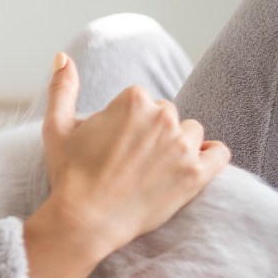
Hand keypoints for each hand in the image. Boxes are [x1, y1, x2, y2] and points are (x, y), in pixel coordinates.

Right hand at [21, 53, 229, 277]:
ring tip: (155, 169)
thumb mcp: (57, 127)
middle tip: (131, 161)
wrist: (84, 221)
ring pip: (191, 133)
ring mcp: (182, 146)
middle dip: (152, 133)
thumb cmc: (69, 175)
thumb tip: (62, 56)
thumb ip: (62, 88)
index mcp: (133, 100)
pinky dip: (210, 156)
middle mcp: (162, 117)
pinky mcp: (196, 174)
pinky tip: (193, 165)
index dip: (125, 123)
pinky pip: (219, 153)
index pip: (141, 100)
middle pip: (167, 115)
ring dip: (178, 145)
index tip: (114, 145)